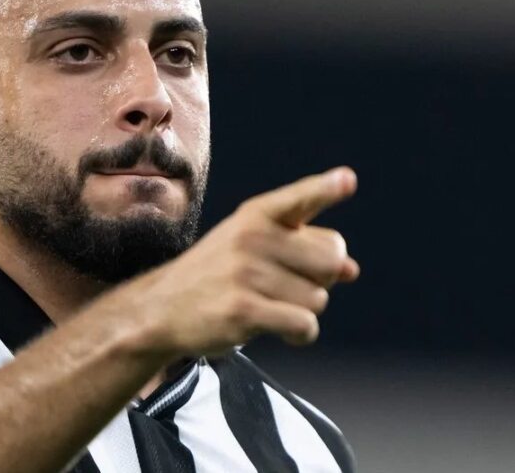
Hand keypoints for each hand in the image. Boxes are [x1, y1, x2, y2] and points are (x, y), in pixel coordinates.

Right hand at [119, 167, 359, 356]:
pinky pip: (304, 325)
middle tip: (284, 285)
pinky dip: (300, 334)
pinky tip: (278, 330)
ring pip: (319, 299)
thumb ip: (304, 249)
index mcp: (257, 215)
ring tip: (268, 306)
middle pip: (331, 262)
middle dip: (319, 281)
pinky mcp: (243, 310)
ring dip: (302, 310)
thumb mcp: (253, 246)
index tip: (348, 180)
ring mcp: (246, 273)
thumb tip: (352, 271)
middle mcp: (251, 237)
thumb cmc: (218, 275)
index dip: (326, 188)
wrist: (163, 308)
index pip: (299, 198)